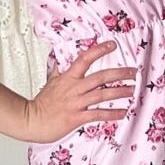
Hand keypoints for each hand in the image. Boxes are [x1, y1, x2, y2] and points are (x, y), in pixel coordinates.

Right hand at [21, 39, 136, 143]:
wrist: (31, 120)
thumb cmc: (41, 104)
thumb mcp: (50, 83)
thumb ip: (58, 73)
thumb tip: (60, 63)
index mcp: (68, 78)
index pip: (85, 59)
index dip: (99, 50)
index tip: (112, 45)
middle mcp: (74, 88)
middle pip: (100, 77)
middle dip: (119, 73)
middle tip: (133, 72)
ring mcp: (76, 103)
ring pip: (102, 95)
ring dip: (120, 92)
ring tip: (132, 90)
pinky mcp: (77, 117)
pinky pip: (98, 114)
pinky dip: (112, 113)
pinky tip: (122, 112)